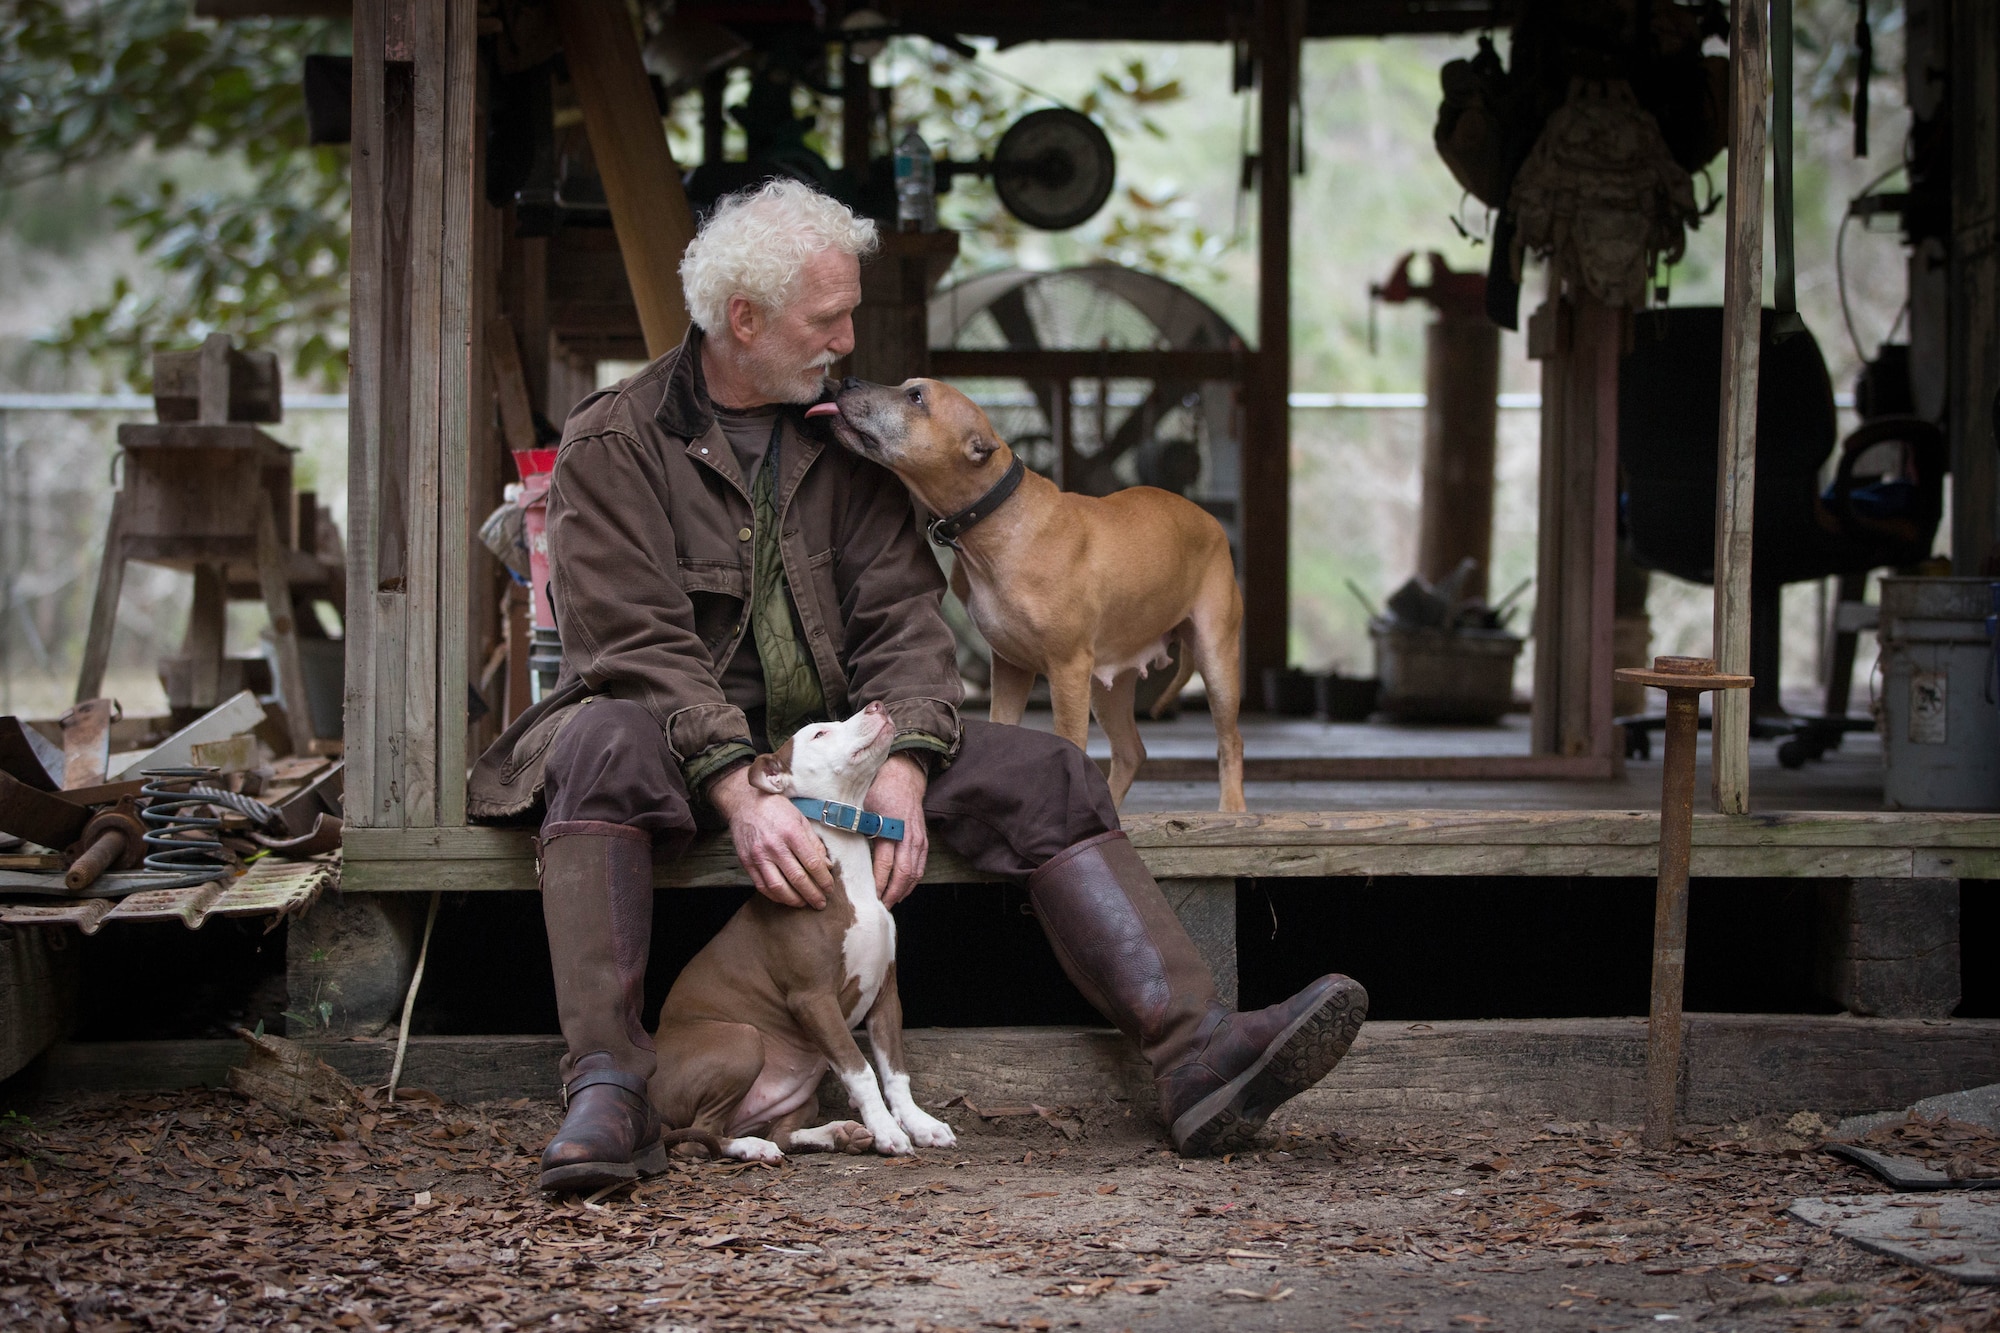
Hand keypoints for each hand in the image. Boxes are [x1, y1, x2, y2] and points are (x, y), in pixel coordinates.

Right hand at [708, 765, 834, 908]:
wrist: (744, 802)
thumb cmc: (776, 809)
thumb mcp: (800, 819)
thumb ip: (814, 843)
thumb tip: (827, 866)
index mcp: (791, 833)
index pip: (812, 863)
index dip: (823, 880)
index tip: (830, 888)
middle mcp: (774, 846)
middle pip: (797, 878)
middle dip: (812, 894)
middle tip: (821, 903)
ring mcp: (759, 856)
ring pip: (778, 887)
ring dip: (794, 900)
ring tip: (804, 903)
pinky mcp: (747, 862)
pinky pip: (762, 886)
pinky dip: (775, 896)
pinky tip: (785, 898)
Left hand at [865, 753, 929, 907]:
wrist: (904, 776)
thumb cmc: (880, 789)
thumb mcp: (862, 804)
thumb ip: (853, 825)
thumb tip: (835, 844)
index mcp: (891, 827)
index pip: (885, 863)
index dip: (878, 882)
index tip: (869, 895)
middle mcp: (908, 836)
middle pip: (903, 873)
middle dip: (892, 893)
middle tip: (880, 906)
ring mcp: (918, 839)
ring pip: (914, 873)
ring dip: (903, 890)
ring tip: (890, 902)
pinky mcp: (923, 841)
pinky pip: (920, 867)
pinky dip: (912, 881)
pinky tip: (903, 890)